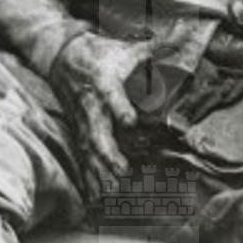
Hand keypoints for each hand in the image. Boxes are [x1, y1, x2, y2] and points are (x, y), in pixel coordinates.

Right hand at [50, 32, 149, 200]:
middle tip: (123, 171)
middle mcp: (92, 107)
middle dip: (109, 154)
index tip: (130, 121)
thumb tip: (181, 41)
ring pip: (90, 152)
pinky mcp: (80, 134)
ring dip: (100, 174)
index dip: (120, 108)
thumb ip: (153, 50)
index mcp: (105, 84)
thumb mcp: (125, 48)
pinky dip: (90, 181)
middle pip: (97, 133)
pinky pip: (84, 160)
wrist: (61, 57)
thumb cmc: (100, 53)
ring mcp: (84, 123)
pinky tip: (96, 202)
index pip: (111, 97)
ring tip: (113, 195)